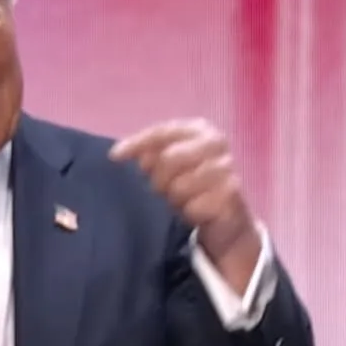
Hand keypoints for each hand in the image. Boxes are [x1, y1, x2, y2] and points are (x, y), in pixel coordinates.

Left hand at [110, 118, 261, 290]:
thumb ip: (149, 154)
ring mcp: (227, 168)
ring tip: (183, 200)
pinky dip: (189, 213)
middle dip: (159, 180)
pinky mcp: (231, 196)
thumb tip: (127, 154)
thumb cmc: (192, 184)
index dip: (136, 143)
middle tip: (164, 190)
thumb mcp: (168, 166)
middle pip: (168, 159)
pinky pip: (193, 208)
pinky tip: (196, 212)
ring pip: (179, 187)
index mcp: (201, 129)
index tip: (114, 157)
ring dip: (175, 200)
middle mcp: (217, 143)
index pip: (162, 132)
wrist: (227, 216)